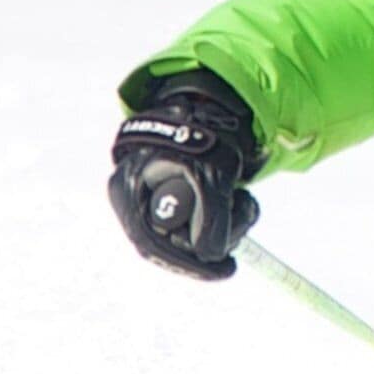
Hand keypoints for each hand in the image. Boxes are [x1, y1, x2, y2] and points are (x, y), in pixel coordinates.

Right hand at [108, 73, 260, 277]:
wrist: (206, 104)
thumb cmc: (200, 134)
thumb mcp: (209, 176)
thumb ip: (210, 220)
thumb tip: (212, 255)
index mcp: (129, 191)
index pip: (152, 244)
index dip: (186, 264)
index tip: (221, 269)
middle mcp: (138, 200)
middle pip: (174, 243)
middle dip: (213, 241)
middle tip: (241, 230)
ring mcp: (159, 201)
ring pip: (193, 236)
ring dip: (227, 226)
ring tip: (243, 200)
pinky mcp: (182, 200)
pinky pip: (204, 224)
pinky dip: (227, 216)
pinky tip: (239, 196)